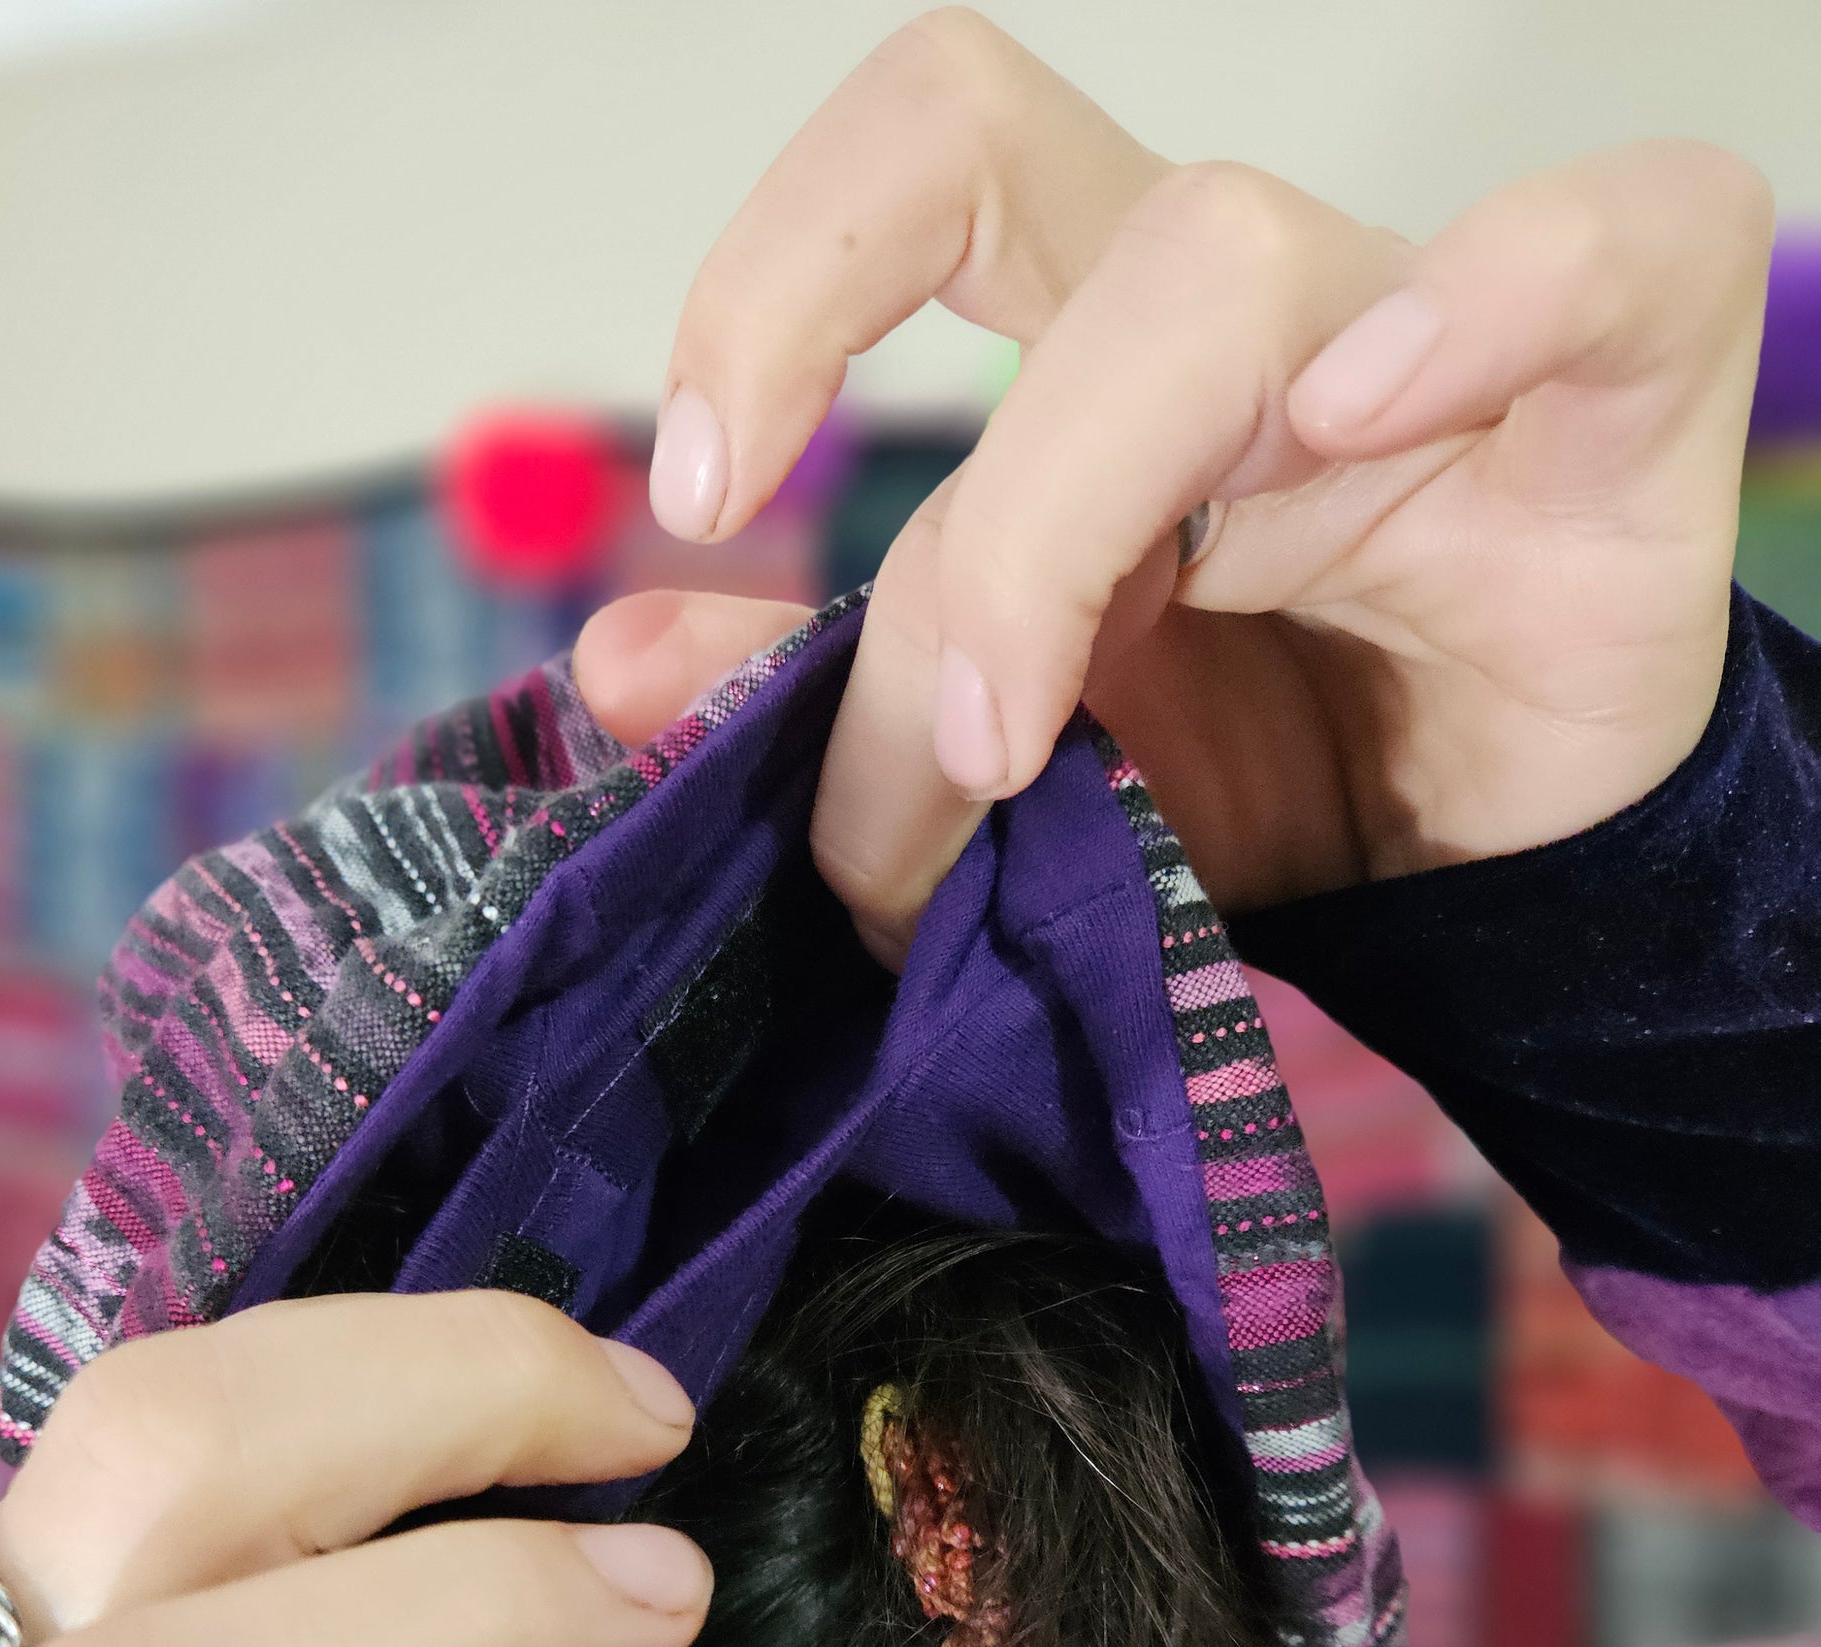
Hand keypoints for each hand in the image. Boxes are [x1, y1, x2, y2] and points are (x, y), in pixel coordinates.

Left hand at [575, 7, 1772, 961]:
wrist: (1502, 872)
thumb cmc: (1280, 780)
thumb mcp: (1029, 773)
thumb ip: (830, 711)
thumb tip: (622, 660)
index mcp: (1094, 352)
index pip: (921, 168)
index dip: (778, 279)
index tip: (705, 493)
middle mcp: (1244, 297)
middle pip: (1012, 174)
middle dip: (934, 503)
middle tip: (931, 740)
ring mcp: (1435, 316)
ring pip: (1224, 265)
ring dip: (1074, 527)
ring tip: (1036, 753)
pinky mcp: (1630, 372)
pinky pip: (1606, 245)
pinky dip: (1486, 299)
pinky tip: (1366, 427)